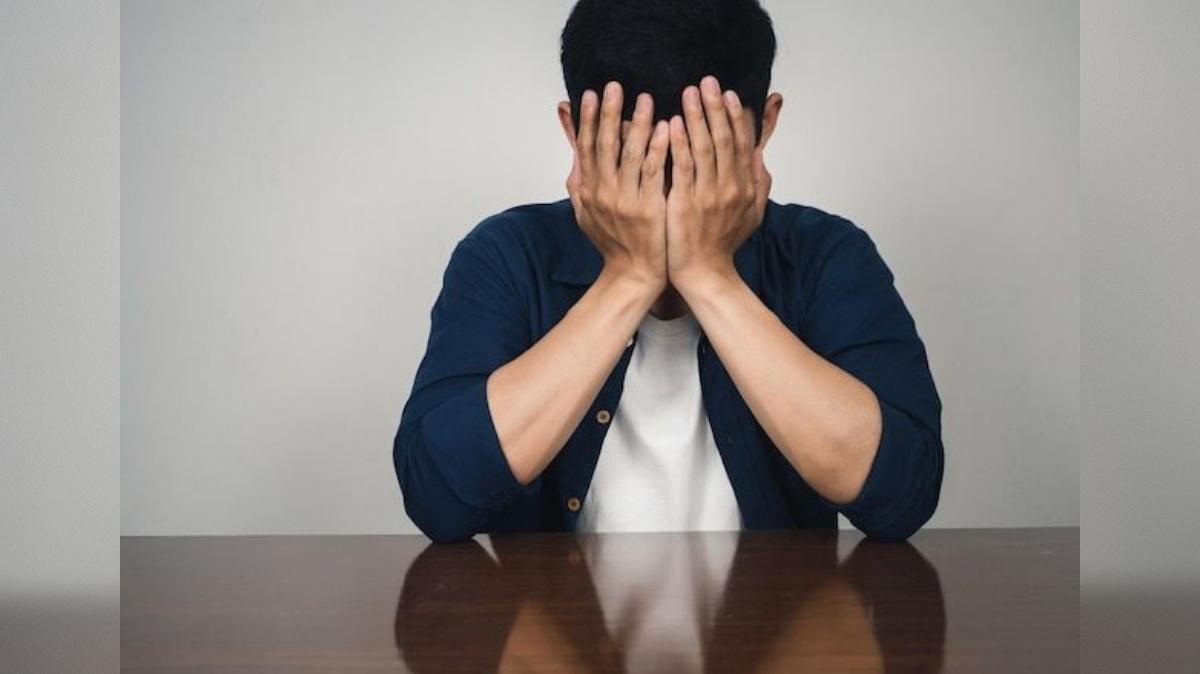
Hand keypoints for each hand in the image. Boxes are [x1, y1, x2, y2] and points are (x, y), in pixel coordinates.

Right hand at [566, 81, 671, 292]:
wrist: (632, 274)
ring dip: (637, 123)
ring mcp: (624, 201)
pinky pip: (652, 173)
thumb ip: (579, 176)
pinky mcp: (647, 209)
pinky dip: (657, 148)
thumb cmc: (613, 240)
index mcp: (588, 190)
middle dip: (609, 112)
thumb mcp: (586, 208)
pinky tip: (665, 127)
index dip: (588, 119)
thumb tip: (573, 147)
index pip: (586, 146)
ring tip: (645, 98)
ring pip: (629, 154)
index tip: (591, 94)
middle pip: (605, 145)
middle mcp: (603, 193)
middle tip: (615, 85)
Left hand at [666, 75, 771, 291]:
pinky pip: (682, 167)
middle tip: (707, 81)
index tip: (729, 93)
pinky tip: (670, 124)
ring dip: (697, 117)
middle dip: (716, 107)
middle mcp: (731, 188)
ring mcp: (708, 196)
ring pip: (704, 148)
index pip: (743, 143)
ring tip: (688, 93)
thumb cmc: (723, 243)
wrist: (704, 273)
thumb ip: (759, 183)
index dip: (737, 116)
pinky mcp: (685, 204)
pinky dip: (678, 144)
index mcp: (745, 187)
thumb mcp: (752, 214)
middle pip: (725, 139)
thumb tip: (761, 155)